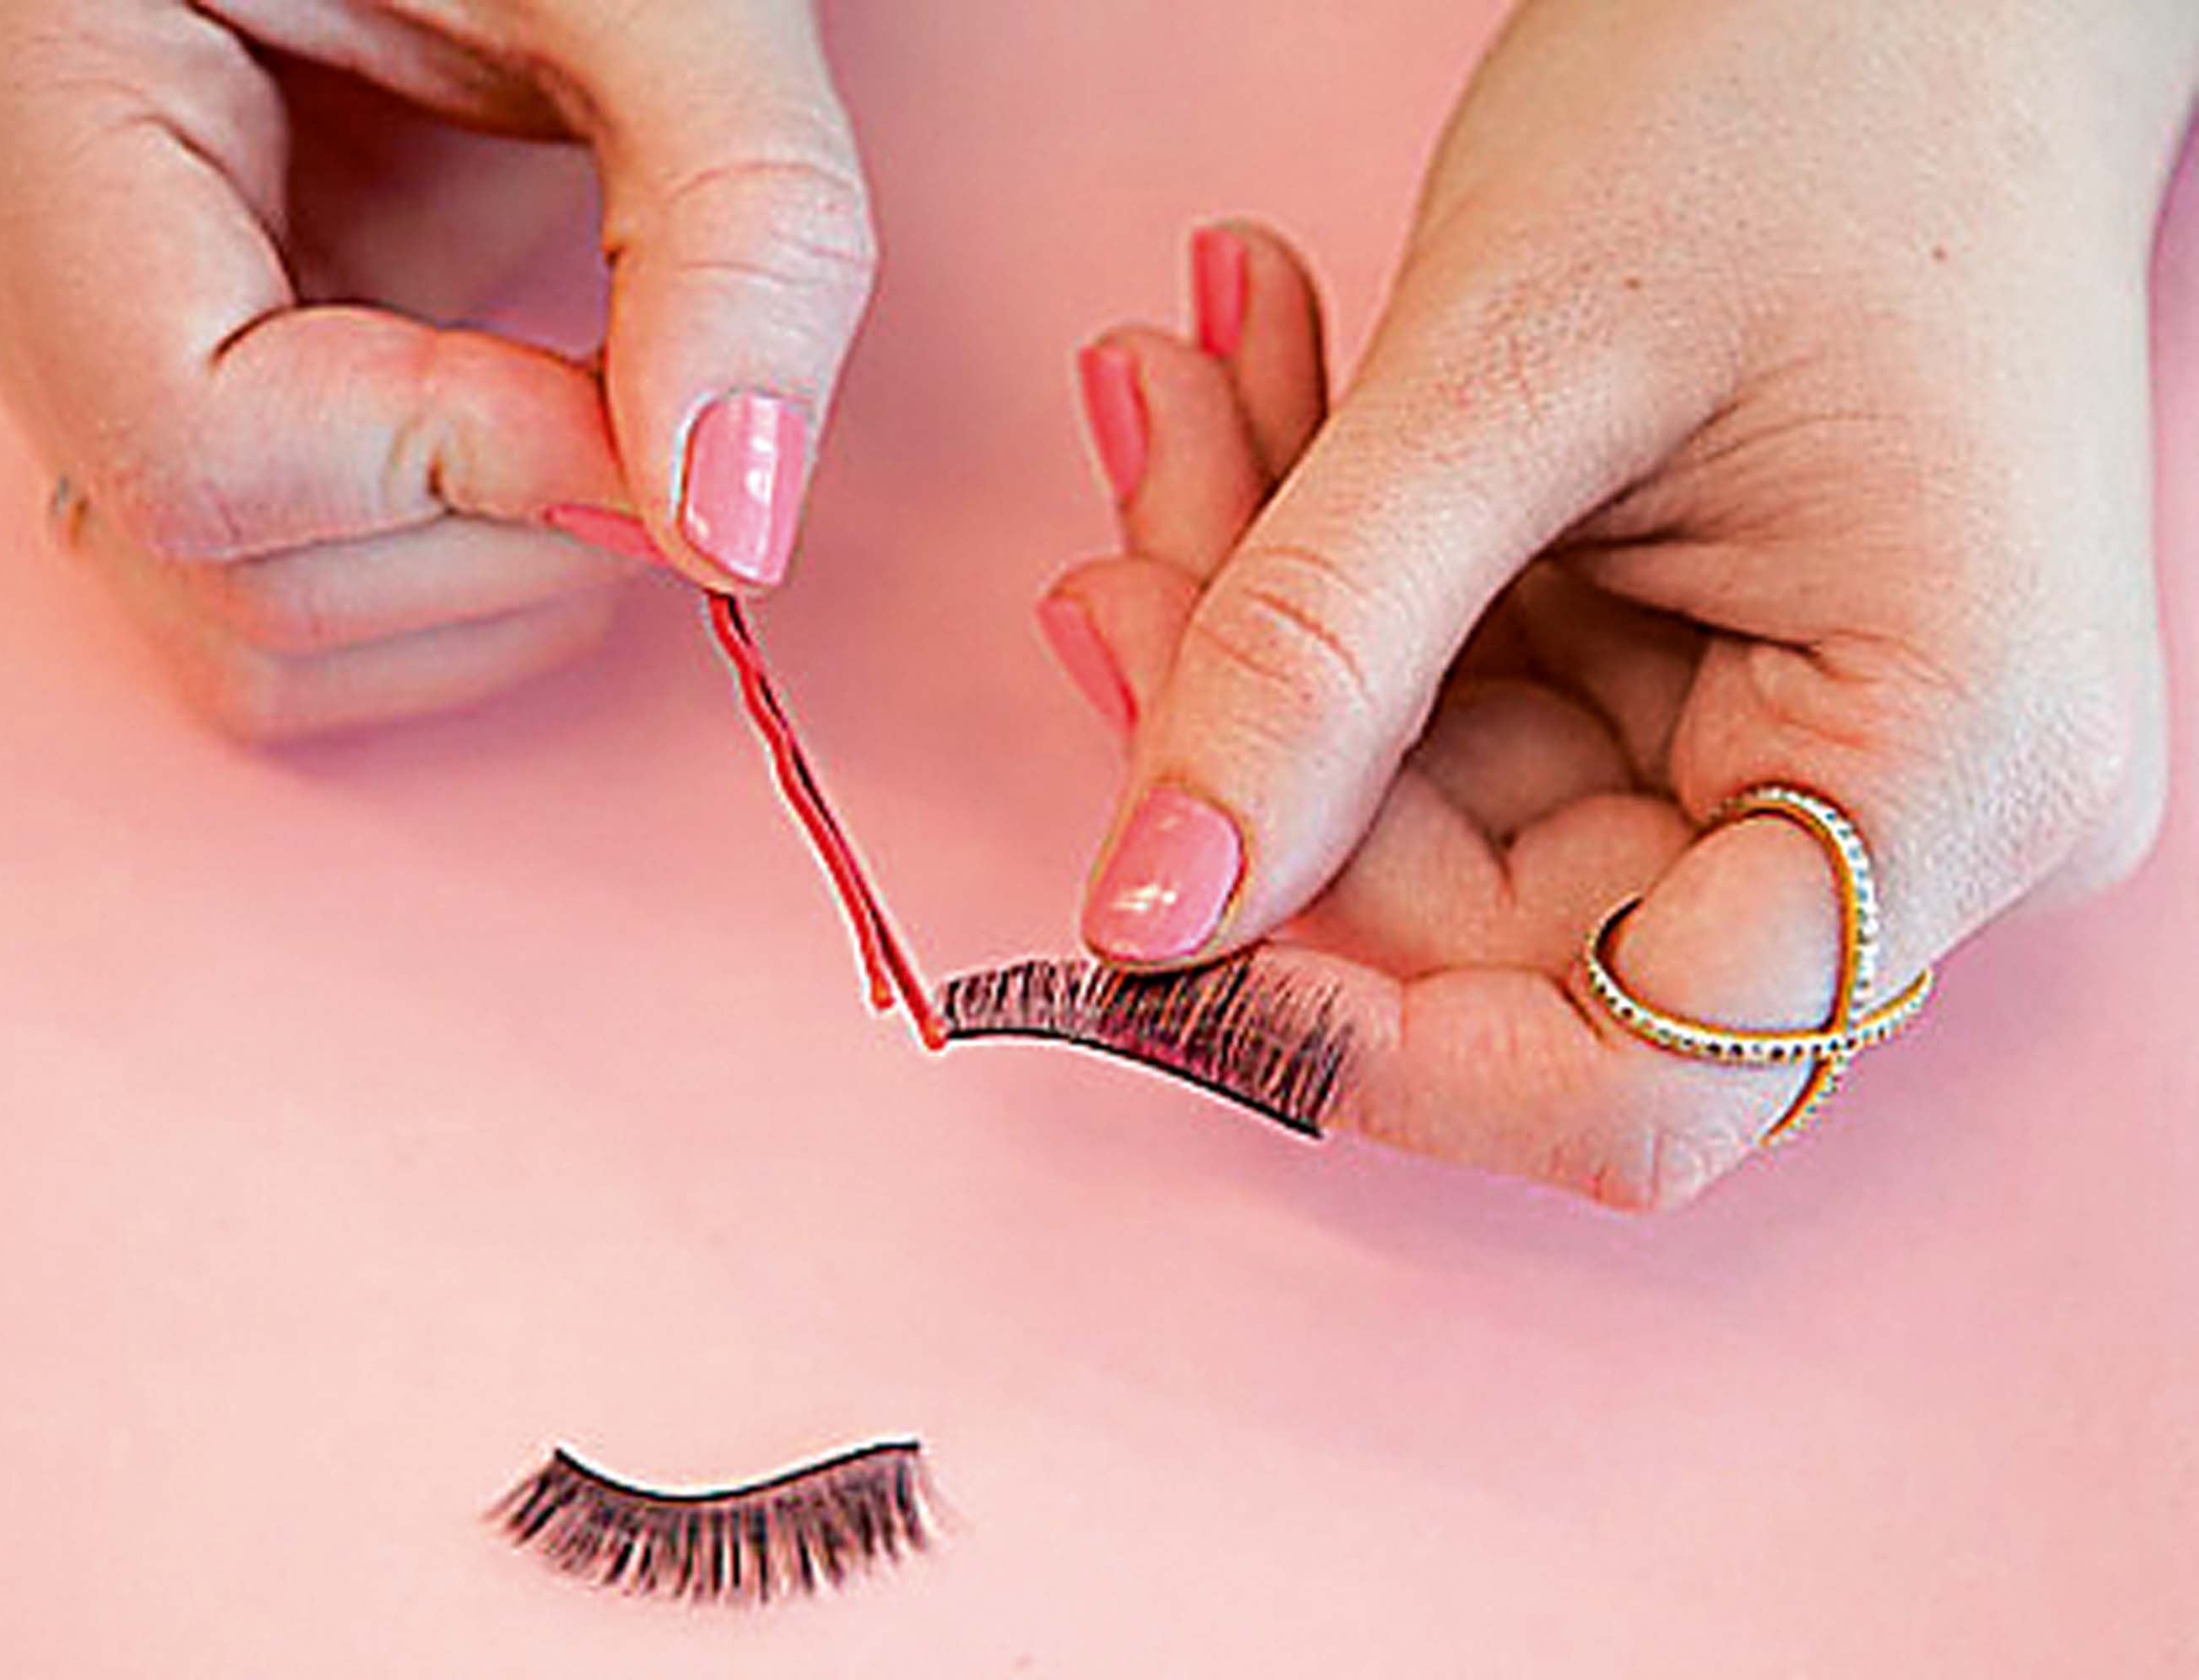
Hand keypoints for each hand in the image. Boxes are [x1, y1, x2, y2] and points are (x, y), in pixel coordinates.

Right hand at [0, 0, 872, 737]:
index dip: (464, 477)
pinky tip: (542, 430)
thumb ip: (737, 221)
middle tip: (659, 401)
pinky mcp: (151, 378)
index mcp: (20, 76)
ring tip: (605, 407)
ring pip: (245, 629)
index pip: (200, 446)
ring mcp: (53, 321)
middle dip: (501, 543)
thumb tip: (738, 521)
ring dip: (482, 579)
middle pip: (229, 573)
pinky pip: (278, 587)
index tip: (653, 426)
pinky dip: (453, 563)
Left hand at [1042, 0, 2198, 1208]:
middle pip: (1490, 930)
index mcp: (1949, 766)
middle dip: (1263, 744)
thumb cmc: (1803, 90)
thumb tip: (1149, 913)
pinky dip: (1323, 566)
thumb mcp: (1520, 366)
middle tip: (1125, 527)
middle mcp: (1890, 806)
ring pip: (1430, 807)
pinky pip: (1451, 699)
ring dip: (1262, 617)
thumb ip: (1317, 654)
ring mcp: (1786, 742)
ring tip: (1178, 383)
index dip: (1371, 1043)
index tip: (1155, 925)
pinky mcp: (1691, 673)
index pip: (1638, 1077)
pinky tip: (1246, 391)